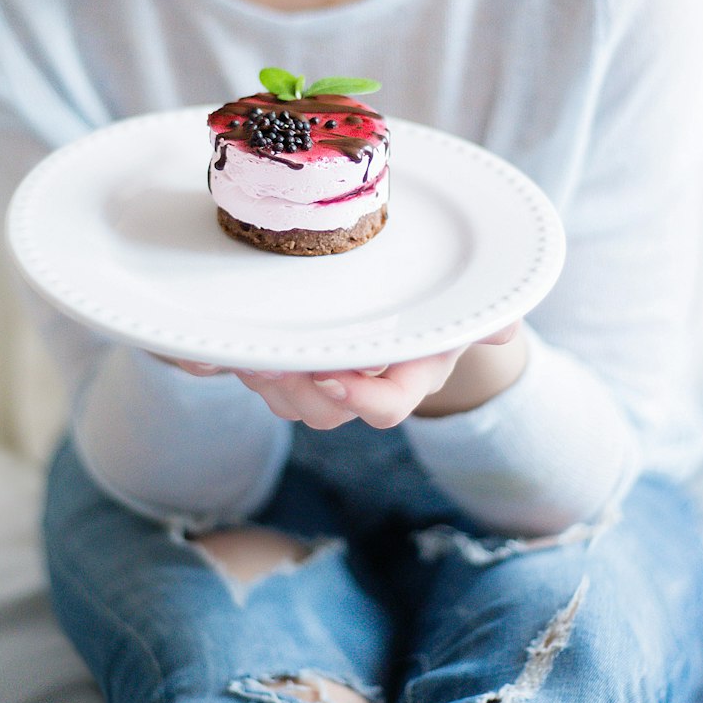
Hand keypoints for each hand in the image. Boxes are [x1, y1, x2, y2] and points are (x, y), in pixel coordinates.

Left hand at [153, 322, 523, 428]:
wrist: (415, 293)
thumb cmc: (443, 294)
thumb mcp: (466, 300)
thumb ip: (483, 313)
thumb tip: (505, 326)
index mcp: (410, 373)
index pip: (387, 406)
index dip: (359, 399)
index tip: (333, 376)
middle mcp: (364, 385)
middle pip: (323, 408)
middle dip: (293, 388)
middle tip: (268, 357)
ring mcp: (322, 378)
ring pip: (284, 397)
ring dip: (261, 377)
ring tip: (243, 346)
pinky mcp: (285, 361)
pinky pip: (251, 375)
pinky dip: (222, 362)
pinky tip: (198, 344)